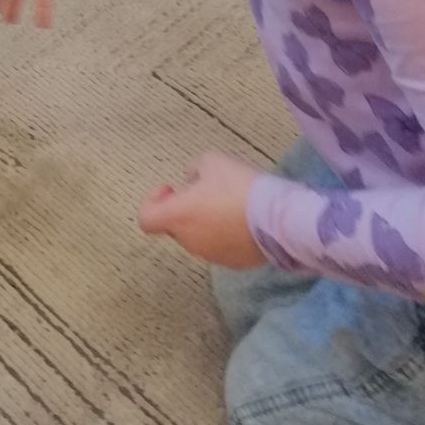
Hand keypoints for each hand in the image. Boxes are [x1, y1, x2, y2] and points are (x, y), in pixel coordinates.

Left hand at [139, 150, 266, 268]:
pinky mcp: (235, 263)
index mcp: (178, 217)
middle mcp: (190, 241)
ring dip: (204, 222)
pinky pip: (220, 247)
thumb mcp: (211, 161)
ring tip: (228, 203)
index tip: (172, 188)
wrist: (278, 219)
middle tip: (205, 191)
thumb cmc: (238, 187)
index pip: (146, 219)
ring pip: (198, 237)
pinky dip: (224, 235)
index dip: (153, 201)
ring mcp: (212, 255)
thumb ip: (194, 169)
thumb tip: (193, 181)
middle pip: (175, 226)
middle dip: (184, 208)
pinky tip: (243, 219)